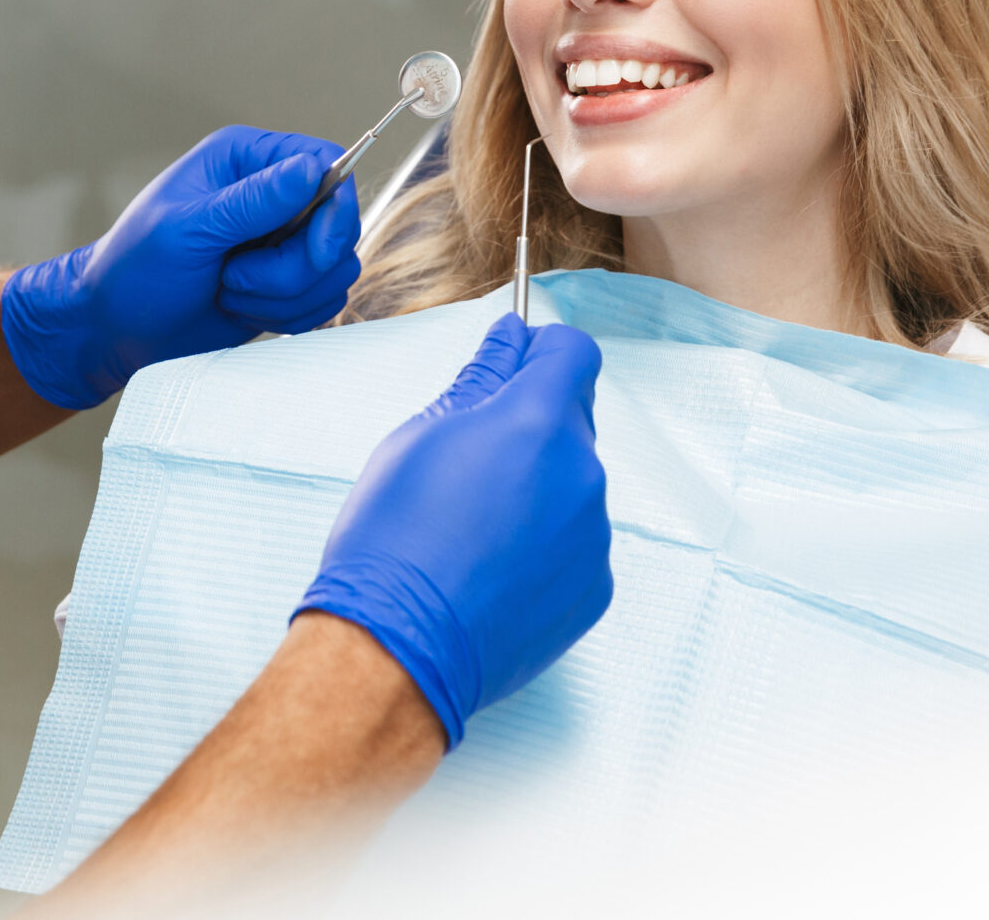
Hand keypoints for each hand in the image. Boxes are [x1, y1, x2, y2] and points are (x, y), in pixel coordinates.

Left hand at [0, 126, 361, 409]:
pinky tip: (242, 309)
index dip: (333, 209)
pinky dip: (289, 315)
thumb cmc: (134, 272)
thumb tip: (310, 168)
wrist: (114, 330)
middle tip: (236, 278)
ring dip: (285, 295)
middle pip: (338, 224)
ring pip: (335, 268)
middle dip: (295, 266)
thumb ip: (252, 201)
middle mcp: (271, 195)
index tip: (314, 249)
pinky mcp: (285, 282)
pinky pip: (324, 298)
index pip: (326, 164)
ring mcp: (281, 241)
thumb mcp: (187, 230)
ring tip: (228, 291)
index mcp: (245, 160)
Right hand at [295, 314, 612, 747]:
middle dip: (529, 425)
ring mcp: (594, 537)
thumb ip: (477, 382)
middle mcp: (582, 474)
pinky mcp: (595, 589)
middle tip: (467, 460)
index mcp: (538, 423)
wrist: (397, 647)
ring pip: (572, 485)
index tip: (511, 364)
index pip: (572, 354)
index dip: (540, 351)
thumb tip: (508, 341)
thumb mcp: (419, 437)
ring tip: (471, 528)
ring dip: (536, 487)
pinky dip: (543, 544)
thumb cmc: (392, 537)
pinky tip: (490, 569)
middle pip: (572, 421)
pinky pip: (576, 543)